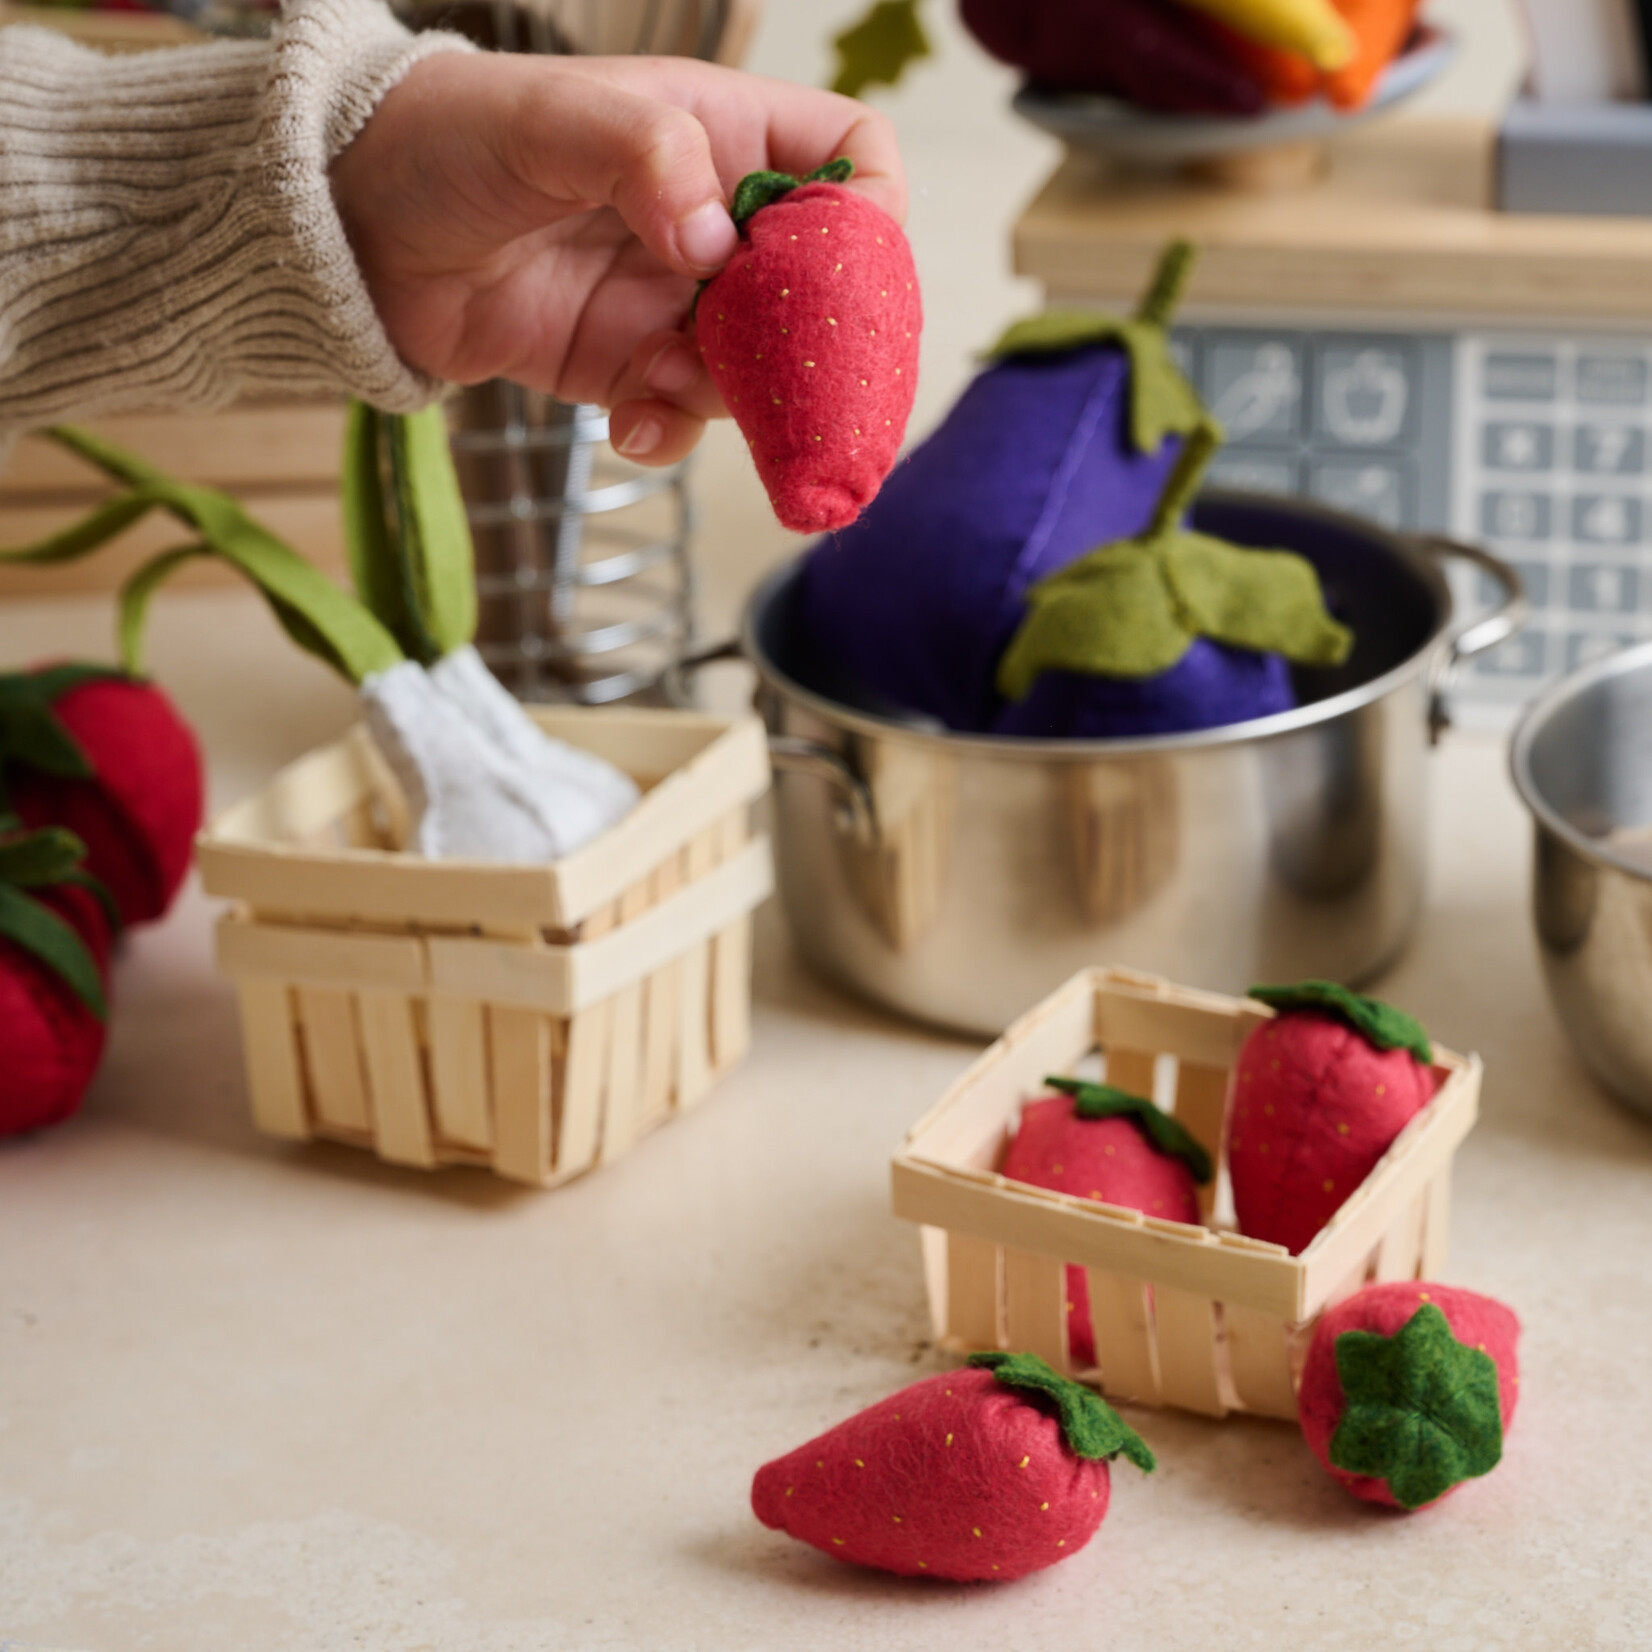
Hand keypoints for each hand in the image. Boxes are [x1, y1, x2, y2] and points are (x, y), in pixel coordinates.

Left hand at [330, 51, 905, 465]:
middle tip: (770, 371)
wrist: (353, 228)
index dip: (869, 210)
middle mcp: (713, 223)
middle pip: (822, 288)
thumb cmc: (448, 137)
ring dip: (730, 394)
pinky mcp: (630, 369)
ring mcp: (676, 303)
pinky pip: (685, 417)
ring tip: (663, 381)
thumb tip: (713, 247)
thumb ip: (644, 157)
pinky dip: (670, 432)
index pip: (849, 158)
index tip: (839, 266)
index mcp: (719, 136)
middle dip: (808, 340)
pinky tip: (627, 427)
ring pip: (761, 367)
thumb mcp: (549, 118)